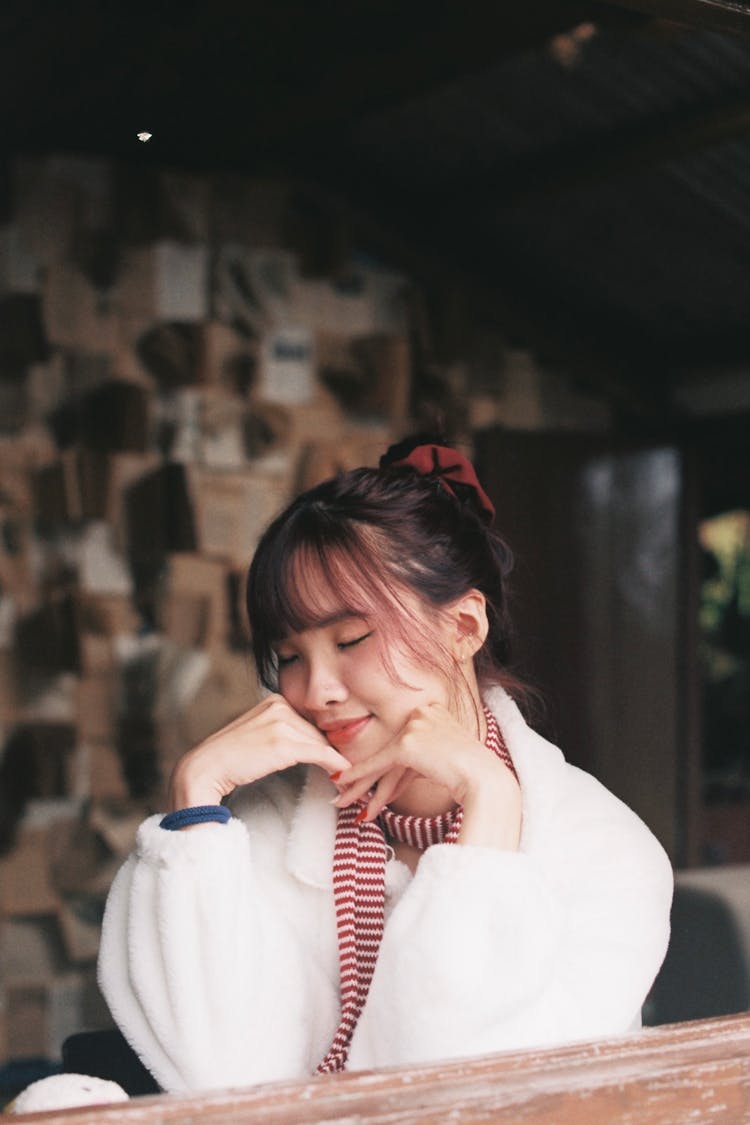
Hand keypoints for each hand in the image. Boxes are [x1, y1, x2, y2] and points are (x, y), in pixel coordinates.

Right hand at [169, 694, 349, 809]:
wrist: (206, 768)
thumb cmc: (231, 756)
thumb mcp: (260, 734)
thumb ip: (284, 732)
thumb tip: (316, 746)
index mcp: (274, 700)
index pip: (309, 721)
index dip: (323, 741)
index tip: (337, 756)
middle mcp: (279, 705)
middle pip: (317, 731)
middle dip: (331, 750)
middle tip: (347, 768)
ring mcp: (280, 723)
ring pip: (320, 742)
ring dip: (334, 760)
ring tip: (345, 775)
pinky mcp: (283, 743)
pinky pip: (319, 753)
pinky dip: (335, 763)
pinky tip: (343, 772)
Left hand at [333, 702, 519, 841]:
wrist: (485, 779)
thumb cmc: (471, 774)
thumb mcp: (441, 757)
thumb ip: (418, 758)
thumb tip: (392, 775)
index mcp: (433, 710)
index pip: (403, 743)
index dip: (385, 771)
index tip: (370, 787)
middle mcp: (422, 712)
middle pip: (390, 751)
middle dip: (368, 777)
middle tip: (346, 790)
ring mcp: (414, 725)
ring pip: (382, 759)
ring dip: (361, 784)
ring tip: (343, 800)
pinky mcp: (407, 742)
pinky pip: (378, 763)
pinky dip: (359, 775)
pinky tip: (344, 783)